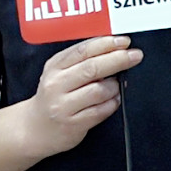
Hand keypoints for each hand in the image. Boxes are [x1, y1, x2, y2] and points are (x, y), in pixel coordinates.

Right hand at [21, 35, 142, 158]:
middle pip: (92, 68)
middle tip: (135, 56)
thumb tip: (114, 50)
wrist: (35, 128)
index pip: (83, 50)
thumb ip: (81, 60)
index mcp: (54, 66)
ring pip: (99, 91)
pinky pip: (100, 111)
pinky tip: (113, 100)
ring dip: (115, 86)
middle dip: (118, 59)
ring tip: (117, 84)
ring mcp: (63, 106)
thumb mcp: (58, 72)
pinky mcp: (73, 124)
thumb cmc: (53, 96)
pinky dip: (112, 103)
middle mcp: (56, 85)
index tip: (124, 41)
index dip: (107, 44)